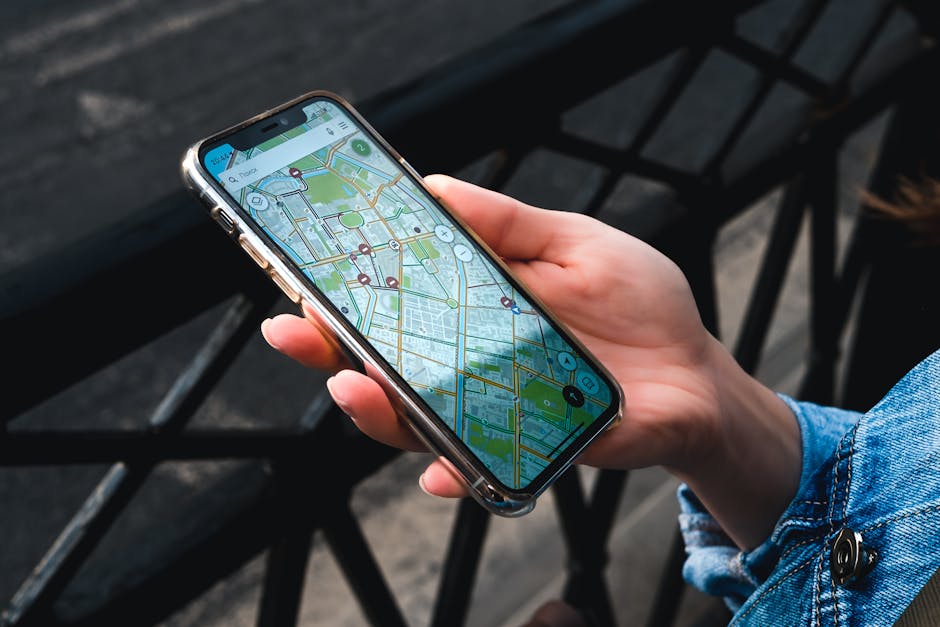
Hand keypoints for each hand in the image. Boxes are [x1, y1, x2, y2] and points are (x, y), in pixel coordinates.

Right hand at [262, 175, 799, 547]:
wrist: (696, 375)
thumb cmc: (639, 305)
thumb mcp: (577, 245)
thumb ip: (510, 224)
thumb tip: (434, 187)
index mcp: (473, 307)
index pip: (394, 299)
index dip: (344, 290)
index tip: (301, 272)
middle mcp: (469, 362)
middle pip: (384, 363)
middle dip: (331, 350)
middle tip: (295, 332)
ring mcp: (492, 412)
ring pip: (416, 420)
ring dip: (378, 410)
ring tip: (354, 386)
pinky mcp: (527, 452)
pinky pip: (480, 471)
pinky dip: (454, 476)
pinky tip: (439, 473)